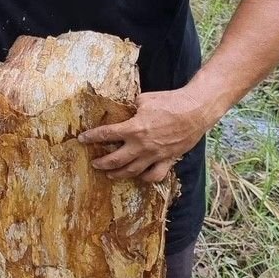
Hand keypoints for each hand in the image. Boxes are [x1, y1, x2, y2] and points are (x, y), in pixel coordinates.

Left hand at [77, 88, 211, 181]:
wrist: (196, 110)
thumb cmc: (170, 101)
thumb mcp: (145, 100)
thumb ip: (132, 108)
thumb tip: (124, 110)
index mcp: (134, 129)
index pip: (106, 134)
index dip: (91, 137)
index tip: (82, 139)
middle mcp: (142, 145)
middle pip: (115, 160)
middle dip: (101, 162)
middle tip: (94, 163)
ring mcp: (155, 155)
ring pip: (132, 171)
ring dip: (118, 174)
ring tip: (110, 174)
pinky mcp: (168, 159)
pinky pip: (154, 175)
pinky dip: (145, 178)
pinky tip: (139, 176)